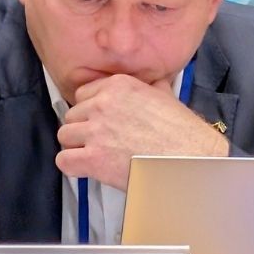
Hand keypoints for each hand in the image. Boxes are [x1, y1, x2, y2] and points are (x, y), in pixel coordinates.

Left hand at [56, 74, 228, 189]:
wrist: (190, 158)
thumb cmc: (182, 131)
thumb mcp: (166, 96)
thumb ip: (150, 88)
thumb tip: (154, 85)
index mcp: (118, 86)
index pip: (83, 94)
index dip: (90, 111)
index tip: (98, 121)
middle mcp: (102, 104)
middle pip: (72, 115)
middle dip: (83, 129)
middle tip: (100, 141)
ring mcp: (96, 131)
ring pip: (65, 136)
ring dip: (77, 147)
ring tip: (95, 155)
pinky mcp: (93, 158)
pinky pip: (63, 160)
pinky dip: (73, 166)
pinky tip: (87, 168)